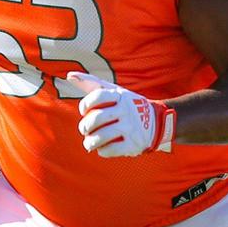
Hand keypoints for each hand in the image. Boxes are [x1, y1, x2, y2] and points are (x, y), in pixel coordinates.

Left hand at [59, 71, 174, 157]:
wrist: (157, 122)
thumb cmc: (125, 105)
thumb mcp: (112, 91)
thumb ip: (90, 83)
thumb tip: (69, 75)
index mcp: (120, 96)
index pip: (97, 96)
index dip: (85, 104)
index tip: (83, 111)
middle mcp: (127, 110)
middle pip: (97, 118)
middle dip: (85, 126)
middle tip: (84, 129)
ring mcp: (131, 128)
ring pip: (102, 136)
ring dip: (90, 142)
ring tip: (88, 143)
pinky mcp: (133, 144)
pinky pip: (111, 149)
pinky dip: (102, 151)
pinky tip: (101, 148)